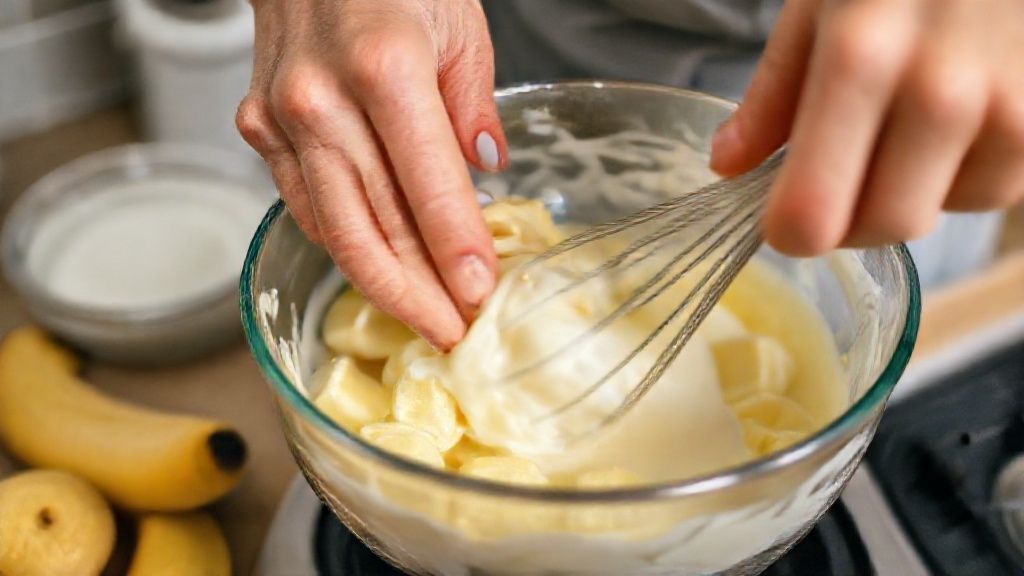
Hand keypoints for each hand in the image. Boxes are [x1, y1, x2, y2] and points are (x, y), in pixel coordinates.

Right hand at [236, 0, 505, 348]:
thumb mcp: (459, 25)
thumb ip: (473, 104)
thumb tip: (487, 172)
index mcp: (384, 68)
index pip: (427, 186)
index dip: (455, 249)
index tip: (480, 296)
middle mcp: (321, 100)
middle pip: (373, 227)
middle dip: (419, 293)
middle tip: (453, 333)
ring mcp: (281, 118)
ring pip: (332, 230)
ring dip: (381, 285)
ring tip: (422, 319)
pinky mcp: (259, 128)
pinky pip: (305, 205)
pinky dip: (343, 244)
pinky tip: (377, 268)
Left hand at [711, 0, 1023, 254]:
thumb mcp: (821, 5)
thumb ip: (774, 93)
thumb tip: (727, 166)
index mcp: (860, 59)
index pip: (812, 213)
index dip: (789, 230)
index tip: (782, 215)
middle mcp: (939, 93)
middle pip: (881, 228)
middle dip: (850, 219)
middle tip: (839, 178)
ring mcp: (1008, 109)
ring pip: (939, 216)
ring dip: (909, 192)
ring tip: (904, 127)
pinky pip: (990, 191)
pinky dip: (961, 175)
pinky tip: (954, 122)